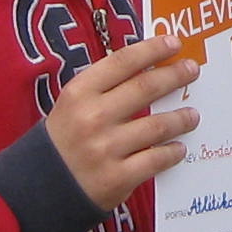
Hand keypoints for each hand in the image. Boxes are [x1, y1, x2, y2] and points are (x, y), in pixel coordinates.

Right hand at [45, 34, 199, 210]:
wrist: (39, 189)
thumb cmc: (63, 141)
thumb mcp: (72, 106)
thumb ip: (103, 88)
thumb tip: (148, 69)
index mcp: (78, 93)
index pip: (122, 62)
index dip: (152, 49)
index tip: (174, 43)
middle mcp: (92, 117)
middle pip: (145, 88)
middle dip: (174, 76)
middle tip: (192, 70)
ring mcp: (105, 149)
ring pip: (157, 126)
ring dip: (180, 118)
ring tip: (192, 115)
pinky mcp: (117, 178)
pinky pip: (155, 160)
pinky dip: (172, 152)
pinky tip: (179, 148)